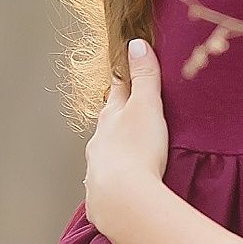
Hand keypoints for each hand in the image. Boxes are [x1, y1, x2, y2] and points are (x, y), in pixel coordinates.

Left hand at [84, 39, 169, 239]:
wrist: (123, 200)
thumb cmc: (138, 151)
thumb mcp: (147, 106)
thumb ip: (144, 76)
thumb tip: (135, 43)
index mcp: (110, 117)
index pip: (117, 91)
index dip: (122, 81)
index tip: (123, 71)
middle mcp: (98, 142)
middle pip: (108, 125)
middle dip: (117, 119)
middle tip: (128, 115)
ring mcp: (95, 169)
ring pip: (103, 155)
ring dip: (113, 152)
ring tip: (127, 155)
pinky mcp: (99, 196)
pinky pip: (105, 185)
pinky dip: (113, 182)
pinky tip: (120, 188)